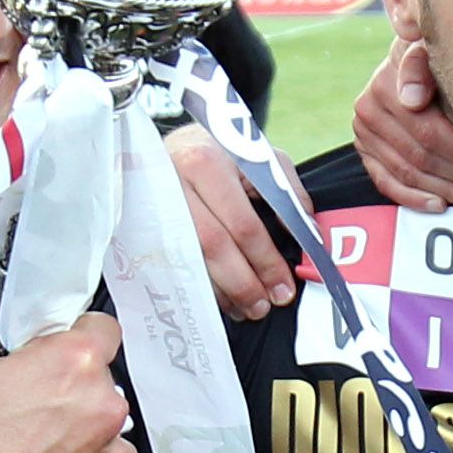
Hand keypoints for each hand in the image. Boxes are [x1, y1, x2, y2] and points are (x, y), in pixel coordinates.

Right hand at [172, 123, 297, 321]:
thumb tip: (309, 234)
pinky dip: (202, 287)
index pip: (243, 223)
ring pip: (191, 261)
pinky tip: (222, 298)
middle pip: (213, 246)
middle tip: (265, 305)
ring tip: (248, 307)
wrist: (171, 145)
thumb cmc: (221, 151)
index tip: (284, 285)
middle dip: (244, 283)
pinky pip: (174, 266)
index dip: (266, 260)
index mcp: (207, 163)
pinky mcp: (144, 227)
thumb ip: (287, 190)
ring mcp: (154, 208)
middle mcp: (176, 184)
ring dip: (223, 292)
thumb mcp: (257, 154)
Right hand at [352, 37, 452, 210]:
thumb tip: (412, 99)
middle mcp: (369, 111)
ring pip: (409, 174)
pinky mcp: (365, 153)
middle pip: (421, 157)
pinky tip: (441, 205)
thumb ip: (423, 64)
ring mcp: (364, 135)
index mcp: (386, 86)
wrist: (415, 61)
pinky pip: (387, 184)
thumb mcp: (436, 51)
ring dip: (448, 191)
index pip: (429, 132)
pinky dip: (414, 198)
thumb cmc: (437, 58)